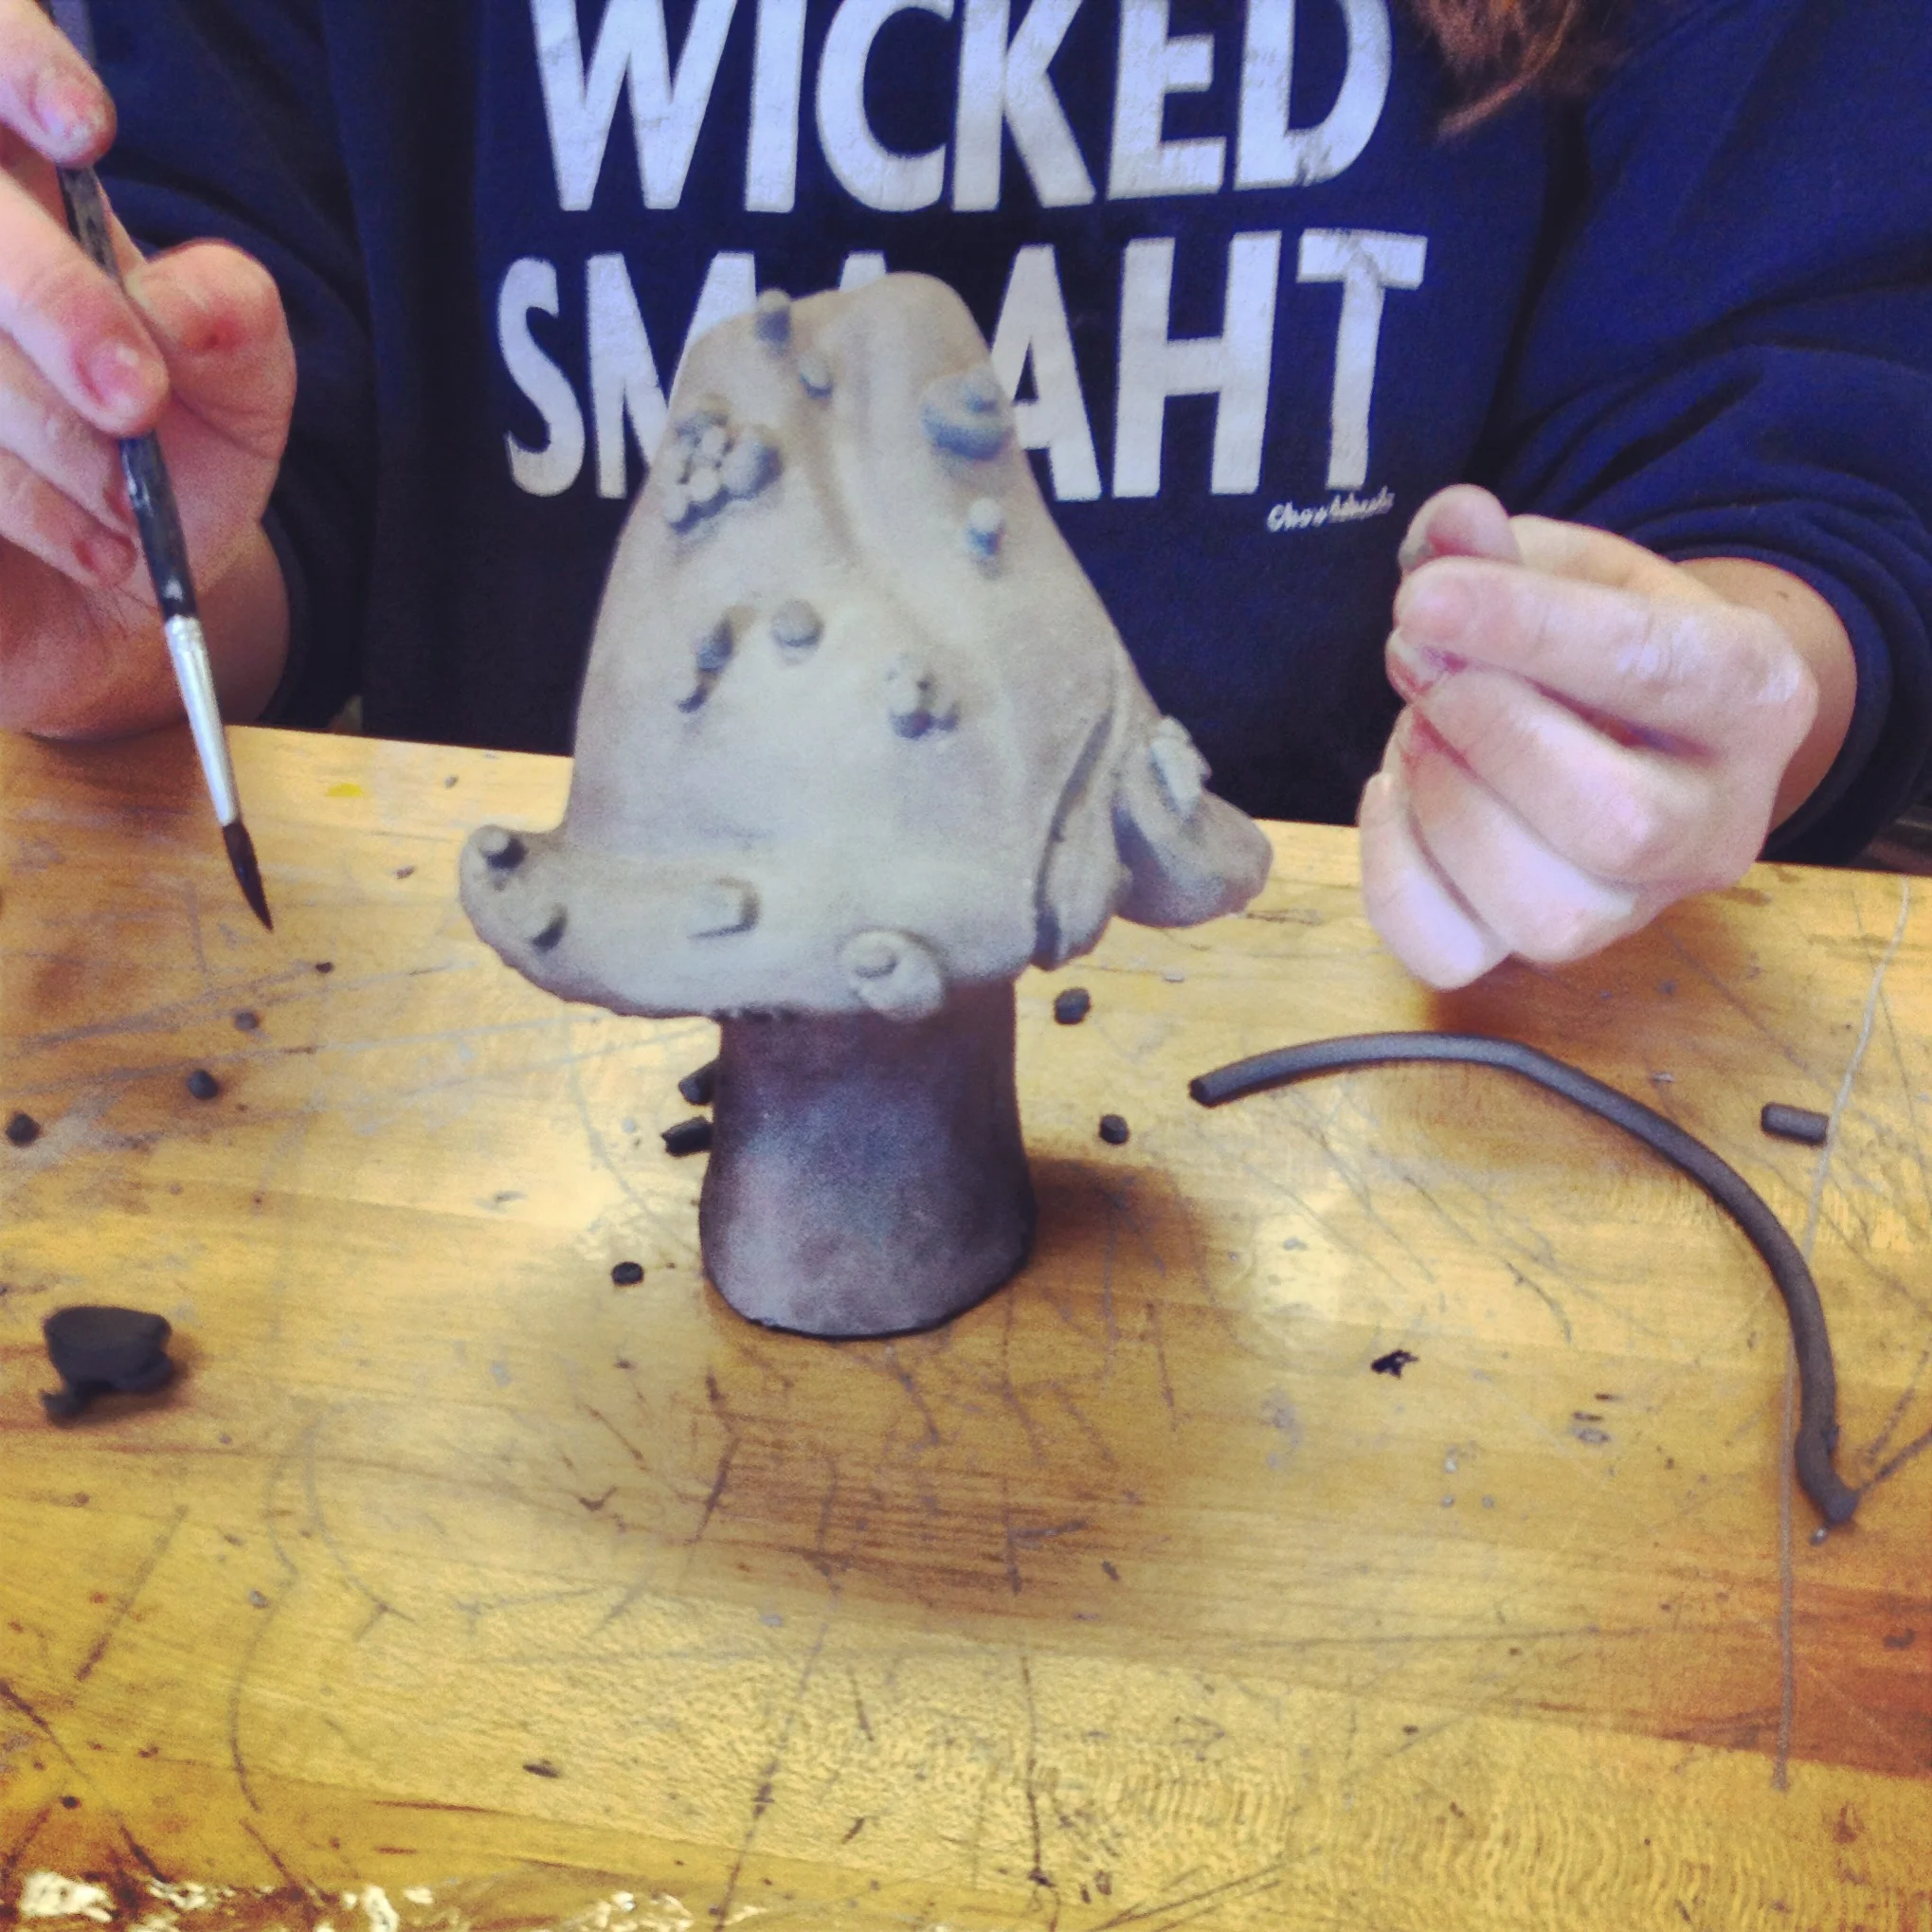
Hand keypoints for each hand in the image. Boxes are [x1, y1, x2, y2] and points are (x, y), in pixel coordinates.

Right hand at [0, 0, 294, 737]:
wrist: (116, 601)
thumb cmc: (170, 462)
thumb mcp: (239, 390)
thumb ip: (235, 320)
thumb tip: (180, 299)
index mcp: (19, 186)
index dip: (15, 67)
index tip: (87, 136)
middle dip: (50, 301)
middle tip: (133, 398)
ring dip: (48, 436)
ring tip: (124, 511)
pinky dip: (21, 503)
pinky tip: (87, 544)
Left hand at [1359, 485, 1830, 988]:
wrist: (1623, 724)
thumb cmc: (1592, 643)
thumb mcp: (1566, 567)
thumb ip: (1503, 546)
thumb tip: (1450, 526)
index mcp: (1755, 699)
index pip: (1654, 671)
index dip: (1527, 631)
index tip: (1424, 598)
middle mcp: (1716, 826)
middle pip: (1617, 825)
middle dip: (1491, 738)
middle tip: (1418, 664)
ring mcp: (1635, 906)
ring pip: (1549, 915)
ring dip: (1447, 811)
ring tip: (1413, 729)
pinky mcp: (1546, 953)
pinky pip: (1455, 954)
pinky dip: (1395, 876)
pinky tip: (1394, 794)